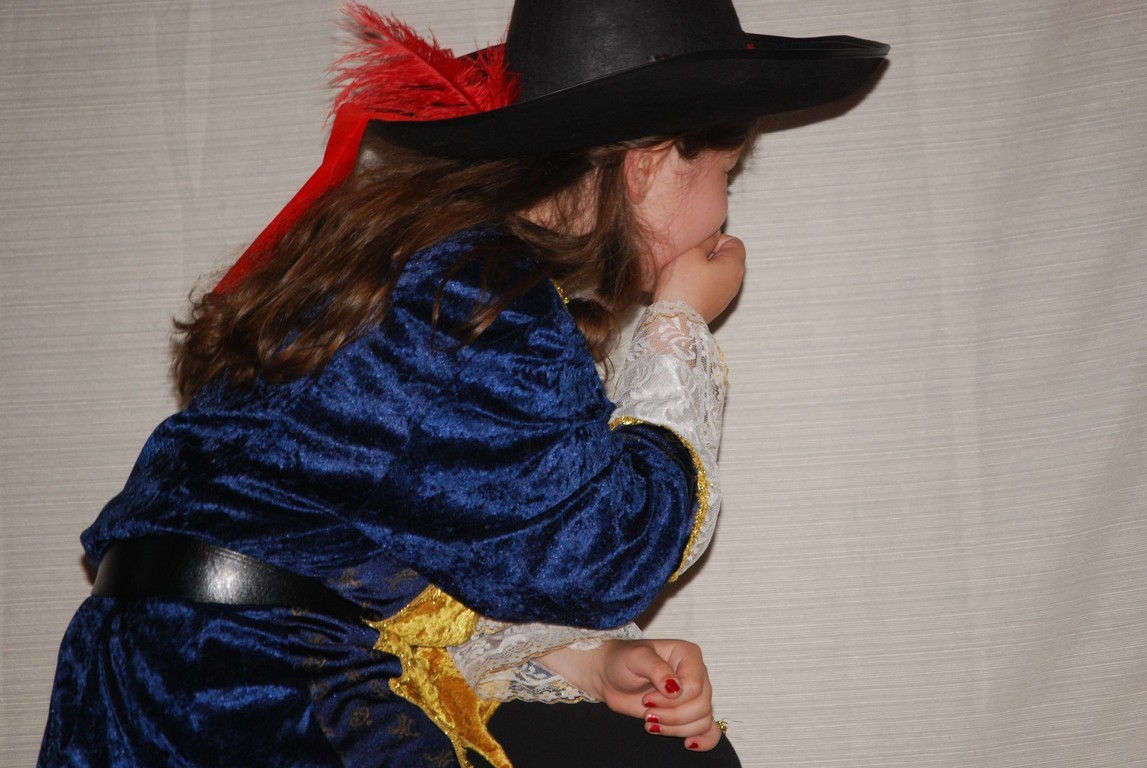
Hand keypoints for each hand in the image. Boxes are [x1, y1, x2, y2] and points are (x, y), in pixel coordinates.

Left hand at [537, 638, 723, 750]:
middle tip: (647, 712)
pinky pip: (710, 729)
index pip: (695, 687)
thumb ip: (657, 669)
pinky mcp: (689, 713)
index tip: (647, 699)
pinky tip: (689, 744)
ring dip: (676, 728)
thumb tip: (675, 689)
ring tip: (651, 721)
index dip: (671, 701)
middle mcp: (696, 674)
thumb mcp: (636, 658)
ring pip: (703, 720)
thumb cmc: (622, 660)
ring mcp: (694, 695)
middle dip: (672, 716)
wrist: (610, 675)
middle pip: (701, 706)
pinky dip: (704, 740)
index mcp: (688, 655)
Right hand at [651, 232, 745, 323]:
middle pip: (726, 258)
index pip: (733, 241)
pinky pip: (709, 287)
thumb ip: (706, 238)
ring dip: (702, 269)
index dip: (714, 239)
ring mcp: (726, 297)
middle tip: (688, 258)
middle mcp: (736, 282)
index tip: (697, 245)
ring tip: (684, 273)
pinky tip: (684, 287)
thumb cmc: (682, 286)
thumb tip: (713, 234)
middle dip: (708, 254)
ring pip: (716, 273)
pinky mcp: (714, 307)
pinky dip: (699, 284)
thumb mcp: (691, 251)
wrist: (674, 322)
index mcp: (735, 265)